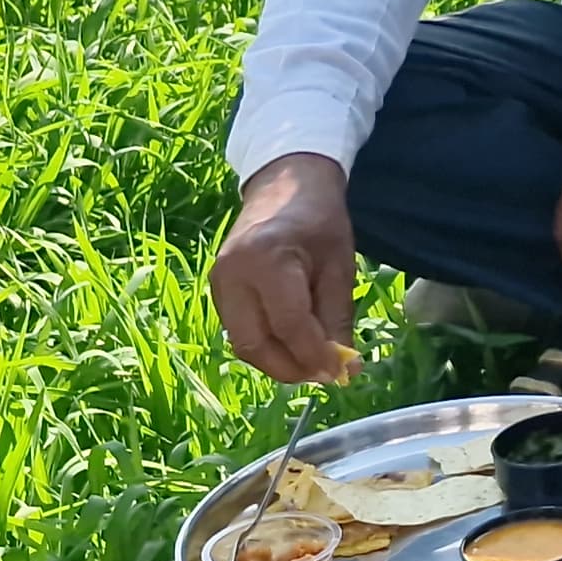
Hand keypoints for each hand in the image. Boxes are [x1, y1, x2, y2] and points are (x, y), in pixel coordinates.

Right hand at [212, 154, 363, 382]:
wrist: (283, 185)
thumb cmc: (319, 222)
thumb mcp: (340, 266)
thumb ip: (338, 319)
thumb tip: (344, 370)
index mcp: (267, 259)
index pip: (289, 325)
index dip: (315, 356)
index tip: (341, 373)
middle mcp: (232, 274)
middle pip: (256, 344)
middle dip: (292, 368)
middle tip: (326, 374)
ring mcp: (218, 283)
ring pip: (244, 344)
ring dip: (279, 362)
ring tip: (313, 361)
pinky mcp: (216, 291)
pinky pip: (240, 331)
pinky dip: (267, 346)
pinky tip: (294, 344)